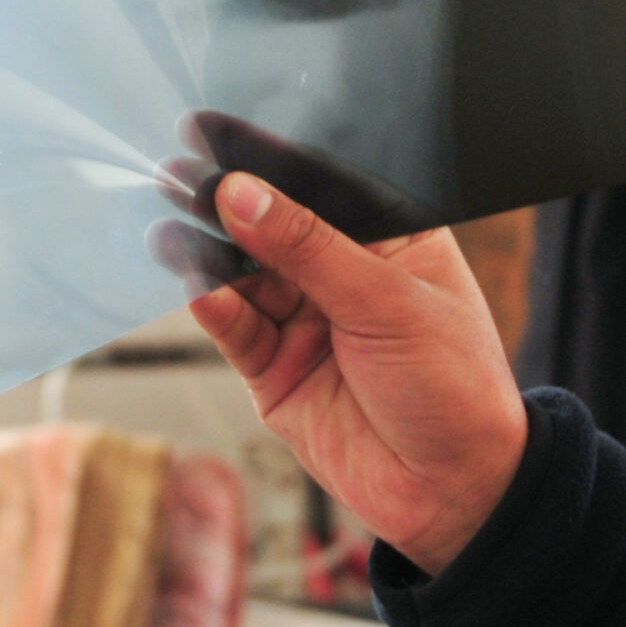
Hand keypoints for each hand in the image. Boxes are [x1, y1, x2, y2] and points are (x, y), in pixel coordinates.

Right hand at [186, 172, 527, 573]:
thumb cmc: (454, 388)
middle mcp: (342, 276)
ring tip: (170, 237)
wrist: (454, 493)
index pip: (317, 185)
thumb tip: (242, 196)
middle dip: (223, 205)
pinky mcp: (275, 372)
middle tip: (175, 180)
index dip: (265, 159)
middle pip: (269, 228)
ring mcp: (306, 324)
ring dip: (206, 257)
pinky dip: (214, 310)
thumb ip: (307, 248)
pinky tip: (199, 291)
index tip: (209, 132)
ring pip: (243, 276)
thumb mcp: (387, 302)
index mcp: (388, 241)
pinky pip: (235, 329)